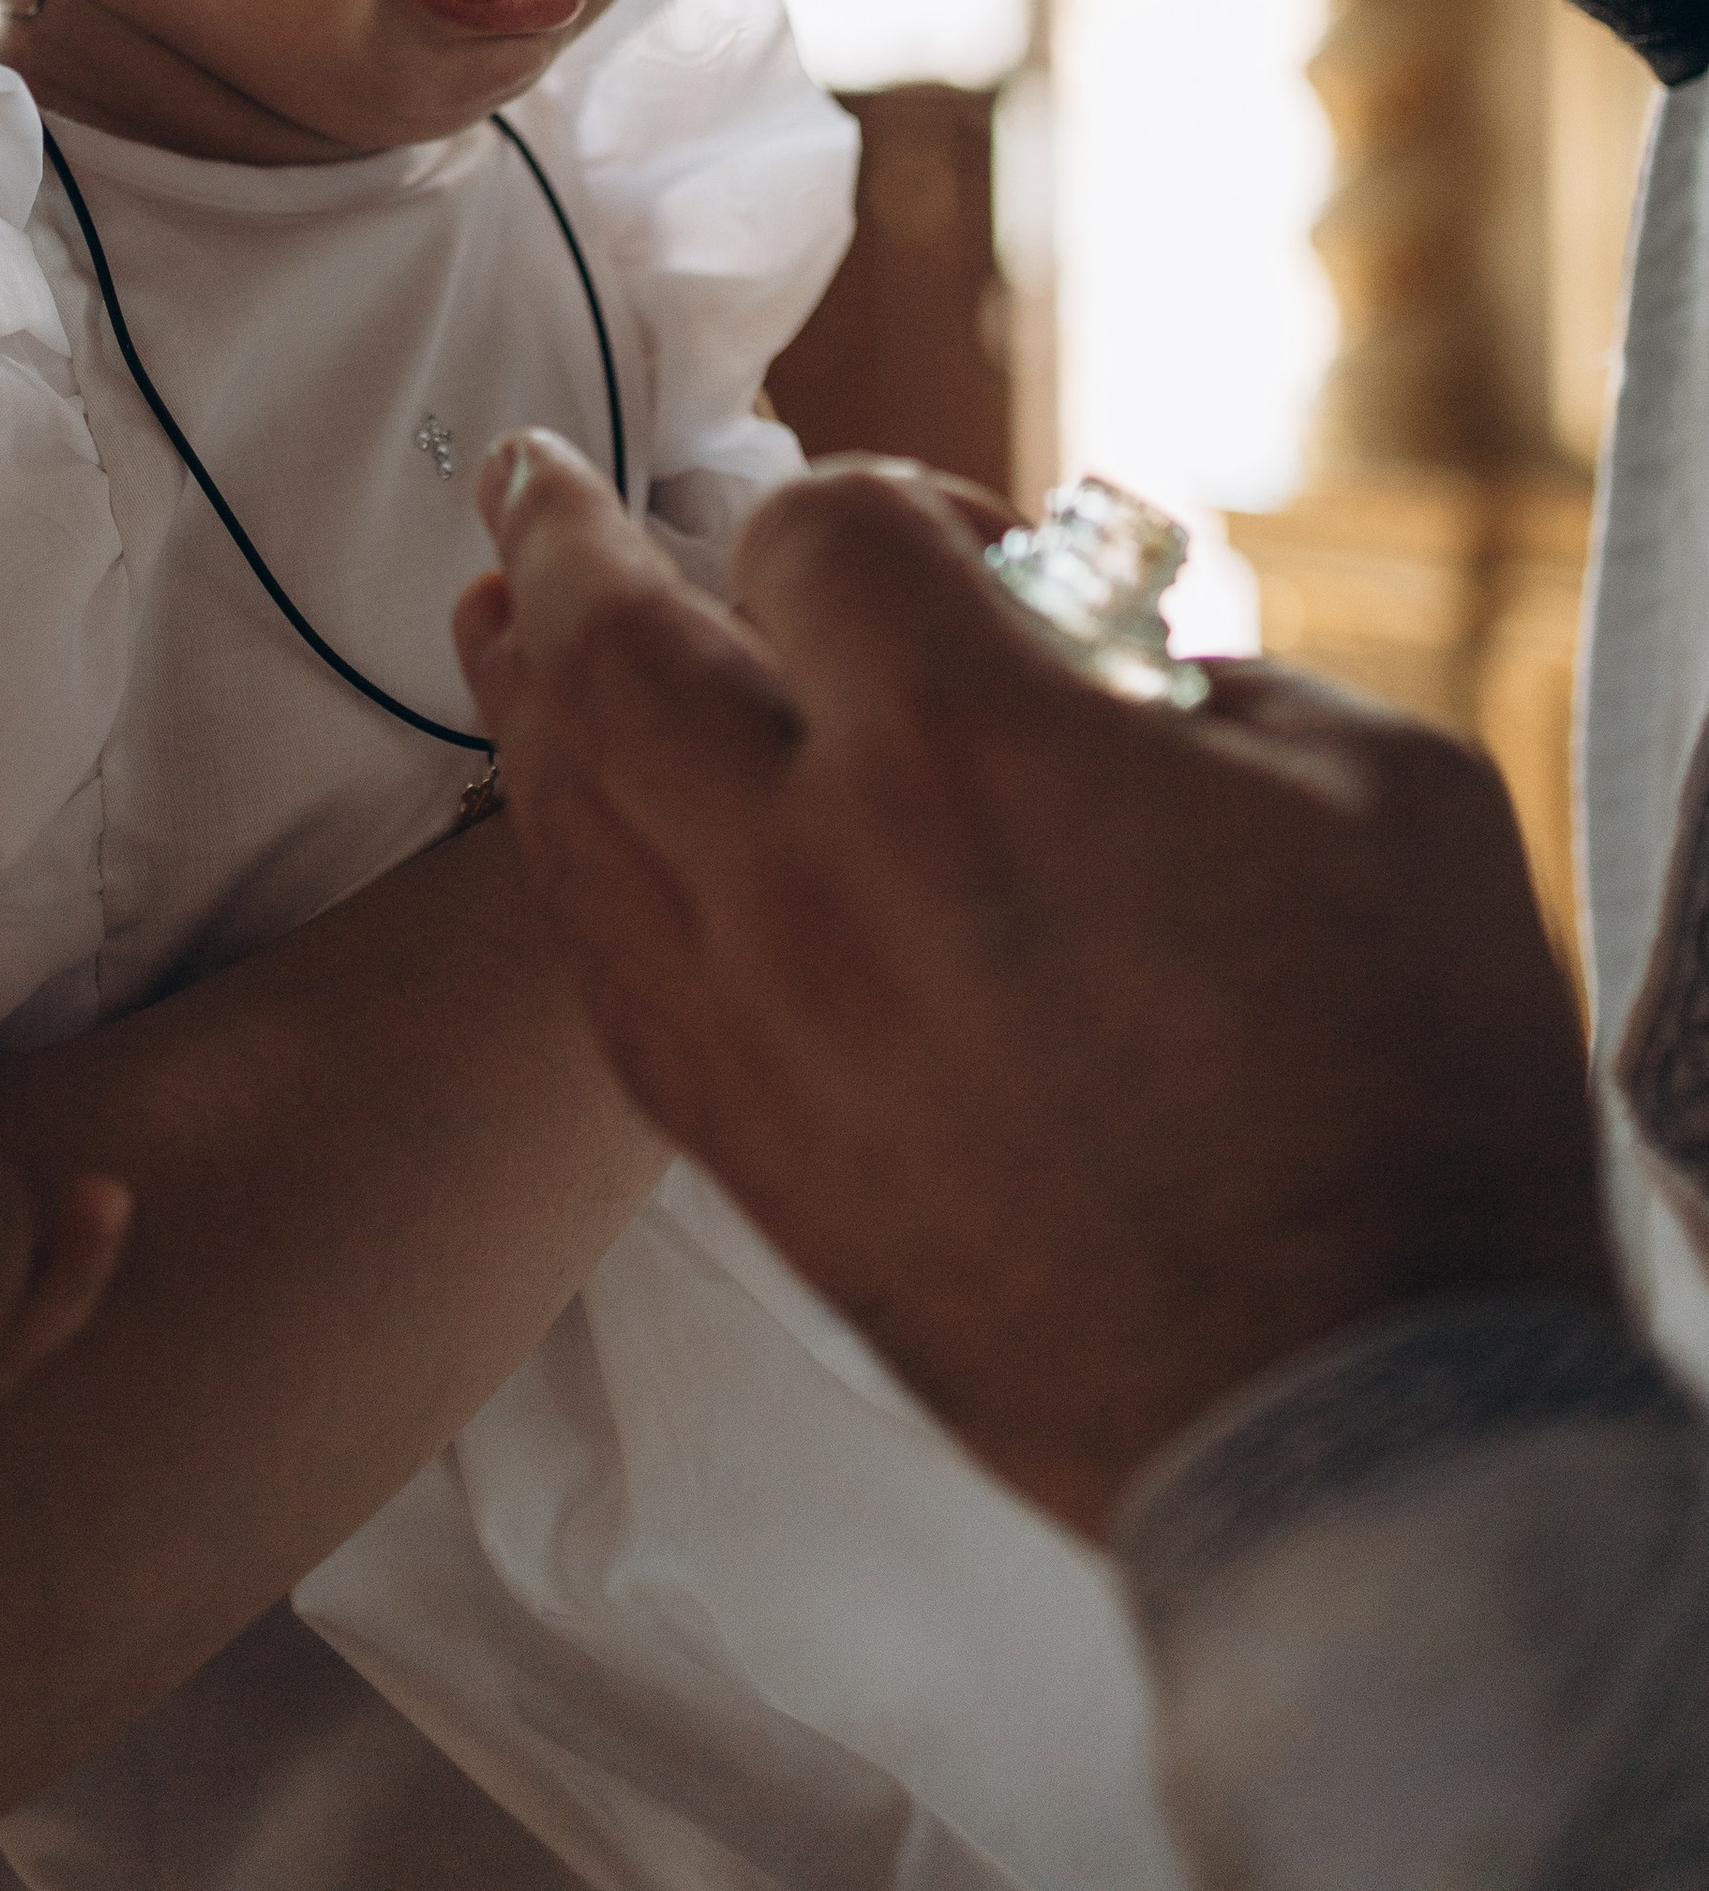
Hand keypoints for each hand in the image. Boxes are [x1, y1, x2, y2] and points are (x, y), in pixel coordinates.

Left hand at [454, 436, 1613, 1536]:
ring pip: (567, 808)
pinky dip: (568, 856)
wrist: (1347, 1418)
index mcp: (972, 747)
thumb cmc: (1402, 1091)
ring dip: (522, 687)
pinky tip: (569, 818)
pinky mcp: (745, 1149)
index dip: (882, 493)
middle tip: (529, 477)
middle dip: (563, 535)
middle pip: (610, 646)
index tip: (953, 531)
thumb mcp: (1386, 792)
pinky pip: (599, 963)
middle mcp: (813, 869)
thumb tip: (1116, 681)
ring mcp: (753, 1020)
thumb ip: (1212, 684)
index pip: (821, 531)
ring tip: (493, 614)